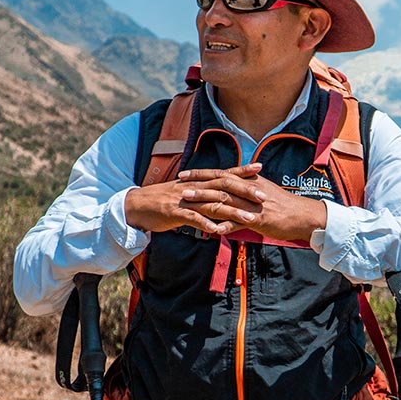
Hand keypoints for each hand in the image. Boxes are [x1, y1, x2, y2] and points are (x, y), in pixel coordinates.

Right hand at [125, 163, 265, 234]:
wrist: (137, 206)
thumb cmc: (164, 202)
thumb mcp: (186, 194)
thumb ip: (205, 195)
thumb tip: (222, 198)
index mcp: (198, 182)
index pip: (224, 173)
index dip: (242, 170)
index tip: (260, 167)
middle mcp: (194, 188)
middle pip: (223, 187)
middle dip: (244, 191)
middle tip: (263, 197)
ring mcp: (185, 200)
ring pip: (212, 204)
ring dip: (232, 212)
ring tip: (249, 218)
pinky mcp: (175, 213)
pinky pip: (193, 219)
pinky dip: (207, 225)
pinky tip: (219, 232)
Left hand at [177, 169, 327, 241]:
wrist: (304, 215)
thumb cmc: (284, 205)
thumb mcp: (264, 191)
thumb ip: (246, 189)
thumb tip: (231, 187)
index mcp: (250, 181)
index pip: (222, 174)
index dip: (201, 174)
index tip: (184, 174)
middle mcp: (250, 190)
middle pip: (220, 185)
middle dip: (198, 185)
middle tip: (180, 187)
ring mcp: (254, 205)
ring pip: (226, 201)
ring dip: (205, 202)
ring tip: (188, 204)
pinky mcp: (260, 220)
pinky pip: (240, 222)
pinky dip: (225, 225)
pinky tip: (211, 230)